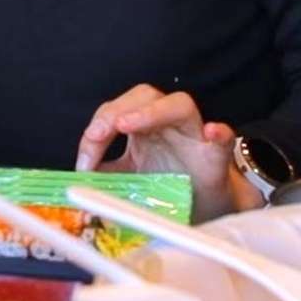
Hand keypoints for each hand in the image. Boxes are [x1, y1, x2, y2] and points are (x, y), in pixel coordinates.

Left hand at [75, 84, 246, 220]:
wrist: (206, 206)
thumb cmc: (170, 185)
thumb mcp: (130, 179)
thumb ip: (105, 173)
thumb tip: (78, 176)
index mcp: (143, 126)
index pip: (116, 111)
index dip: (97, 129)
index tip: (84, 161)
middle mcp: (167, 122)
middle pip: (144, 95)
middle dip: (117, 109)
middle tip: (98, 134)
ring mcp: (194, 135)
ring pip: (180, 105)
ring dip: (152, 112)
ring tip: (129, 125)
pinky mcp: (217, 155)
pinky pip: (223, 138)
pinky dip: (219, 133)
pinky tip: (211, 132)